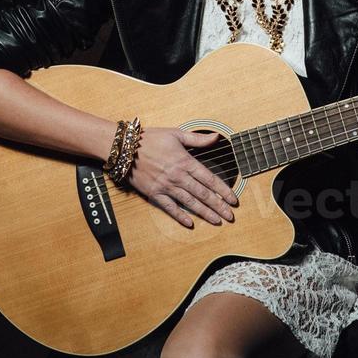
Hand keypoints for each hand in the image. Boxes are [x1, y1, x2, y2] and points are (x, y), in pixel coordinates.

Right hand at [124, 126, 238, 227]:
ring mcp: (166, 186)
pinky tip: (190, 223)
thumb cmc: (150, 138)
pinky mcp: (154, 193)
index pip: (210, 179)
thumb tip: (216, 137)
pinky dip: (180, 216)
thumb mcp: (176, 133)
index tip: (233, 200)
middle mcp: (178, 176)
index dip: (223, 190)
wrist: (124, 148)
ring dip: (204, 213)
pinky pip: (170, 208)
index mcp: (185, 161)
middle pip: (203, 194)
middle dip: (219, 206)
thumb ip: (198, 139)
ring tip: (217, 221)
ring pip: (190, 203)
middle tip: (230, 216)